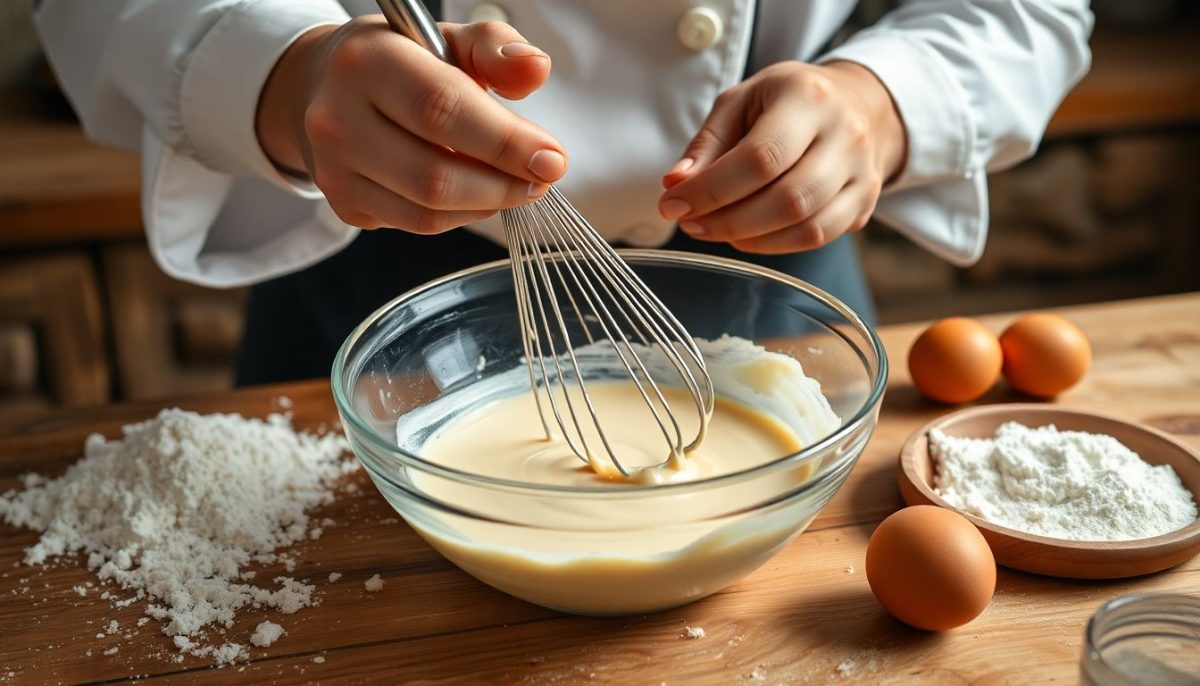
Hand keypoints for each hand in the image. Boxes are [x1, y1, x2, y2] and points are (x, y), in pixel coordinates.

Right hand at [256, 16, 566, 232]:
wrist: (329, 84)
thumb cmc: (404, 61)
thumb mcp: (450, 39)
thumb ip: (496, 48)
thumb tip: (536, 68)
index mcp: (367, 61)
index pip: (442, 109)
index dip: (504, 141)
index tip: (551, 158)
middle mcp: (338, 117)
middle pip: (433, 174)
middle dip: (502, 183)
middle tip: (540, 178)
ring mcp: (334, 168)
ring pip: (427, 210)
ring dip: (486, 204)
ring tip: (515, 184)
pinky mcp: (343, 202)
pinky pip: (416, 224)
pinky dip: (459, 215)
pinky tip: (476, 193)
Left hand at [658, 61, 905, 253]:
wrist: (851, 103)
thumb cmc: (784, 101)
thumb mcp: (739, 102)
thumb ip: (707, 144)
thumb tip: (676, 184)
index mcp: (809, 97)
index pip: (760, 157)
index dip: (712, 190)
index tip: (674, 204)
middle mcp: (846, 133)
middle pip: (787, 198)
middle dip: (728, 221)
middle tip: (691, 223)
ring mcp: (862, 170)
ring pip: (805, 225)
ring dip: (749, 238)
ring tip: (715, 228)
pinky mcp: (866, 199)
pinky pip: (819, 236)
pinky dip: (775, 245)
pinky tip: (748, 235)